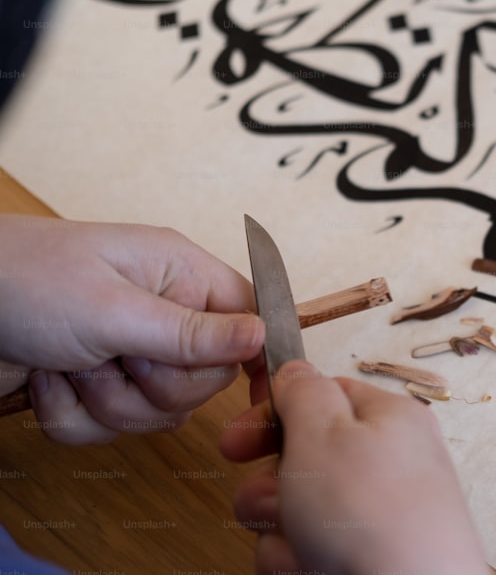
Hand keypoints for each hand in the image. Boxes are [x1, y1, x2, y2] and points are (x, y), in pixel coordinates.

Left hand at [0, 214, 263, 443]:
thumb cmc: (21, 282)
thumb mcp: (113, 309)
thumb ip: (192, 333)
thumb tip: (263, 336)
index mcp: (178, 274)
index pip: (248, 317)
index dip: (253, 354)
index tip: (253, 392)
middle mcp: (161, 313)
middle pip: (204, 379)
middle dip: (153, 384)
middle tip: (114, 356)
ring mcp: (127, 351)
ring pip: (157, 412)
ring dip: (105, 402)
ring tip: (69, 364)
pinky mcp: (94, 384)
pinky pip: (109, 427)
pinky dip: (71, 415)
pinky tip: (46, 379)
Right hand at [221, 360, 489, 574]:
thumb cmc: (372, 514)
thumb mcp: (324, 432)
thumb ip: (302, 393)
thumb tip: (293, 372)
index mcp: (387, 419)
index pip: (322, 397)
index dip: (273, 415)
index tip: (235, 439)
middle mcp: (385, 466)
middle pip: (302, 461)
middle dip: (271, 486)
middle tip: (270, 500)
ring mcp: (374, 517)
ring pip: (296, 512)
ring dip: (281, 529)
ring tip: (303, 544)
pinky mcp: (360, 559)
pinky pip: (306, 552)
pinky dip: (298, 563)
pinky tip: (315, 570)